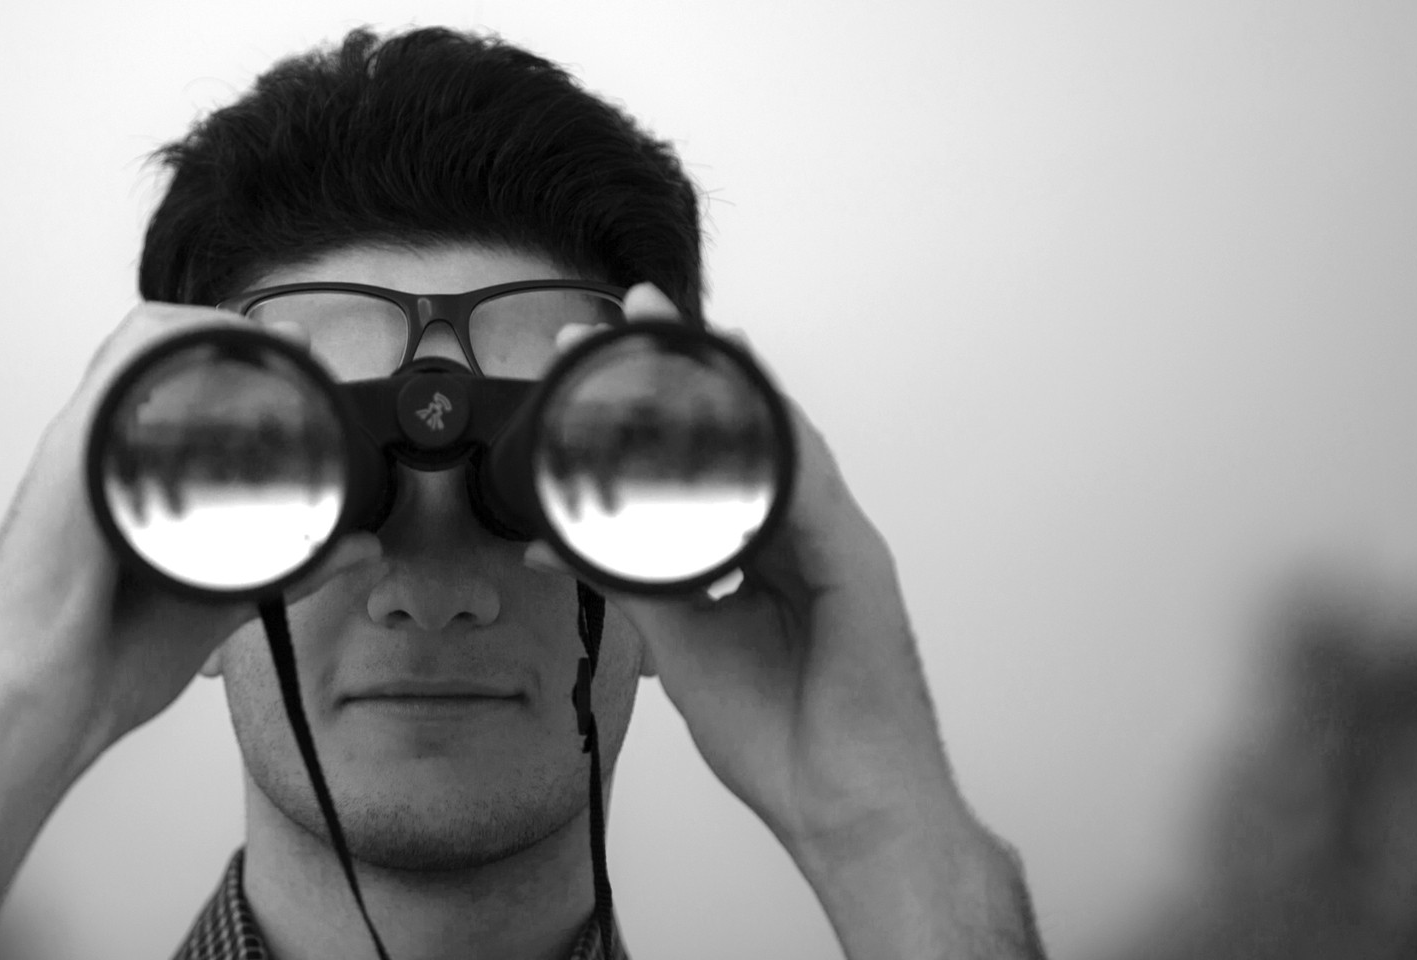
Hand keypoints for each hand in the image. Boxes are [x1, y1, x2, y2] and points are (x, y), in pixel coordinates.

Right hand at [0, 303, 381, 775]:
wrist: (35, 706)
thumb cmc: (100, 664)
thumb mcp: (221, 601)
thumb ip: (291, 568)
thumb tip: (360, 549)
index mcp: (118, 480)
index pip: (170, 382)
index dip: (234, 356)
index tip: (299, 365)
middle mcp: (95, 453)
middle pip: (156, 347)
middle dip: (231, 332)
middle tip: (295, 352)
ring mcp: (79, 448)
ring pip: (140, 343)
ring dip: (212, 328)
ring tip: (272, 348)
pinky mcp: (72, 453)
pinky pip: (122, 367)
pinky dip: (179, 344)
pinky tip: (228, 354)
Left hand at [527, 284, 967, 860]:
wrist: (844, 810)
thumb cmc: (782, 737)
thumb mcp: (680, 642)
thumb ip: (629, 581)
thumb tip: (556, 546)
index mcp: (763, 546)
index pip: (708, 450)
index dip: (658, 397)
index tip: (599, 353)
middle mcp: (803, 530)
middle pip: (744, 425)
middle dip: (689, 362)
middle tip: (632, 311)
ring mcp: (837, 541)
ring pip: (780, 436)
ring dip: (725, 380)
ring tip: (677, 332)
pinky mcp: (860, 566)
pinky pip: (810, 490)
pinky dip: (770, 446)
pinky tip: (734, 405)